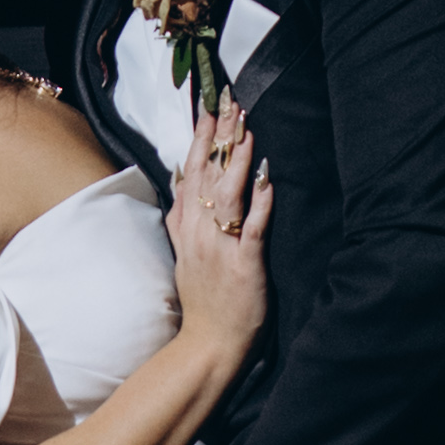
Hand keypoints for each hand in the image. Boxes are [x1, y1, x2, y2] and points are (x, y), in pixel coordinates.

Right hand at [165, 103, 273, 362]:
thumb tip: (179, 177)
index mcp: (187, 226)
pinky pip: (252, 229)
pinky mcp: (244, 265)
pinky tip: (266, 179)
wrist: (209, 342)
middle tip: (231, 101)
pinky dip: (259, 203)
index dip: (200, 137)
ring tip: (247, 130)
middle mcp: (199, 232)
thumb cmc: (203, 297)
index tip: (209, 106)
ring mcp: (221, 248)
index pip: (190, 170)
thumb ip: (180, 214)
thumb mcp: (181, 250)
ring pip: (227, 195)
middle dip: (220, 136)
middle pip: (208, 174)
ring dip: (236, 161)